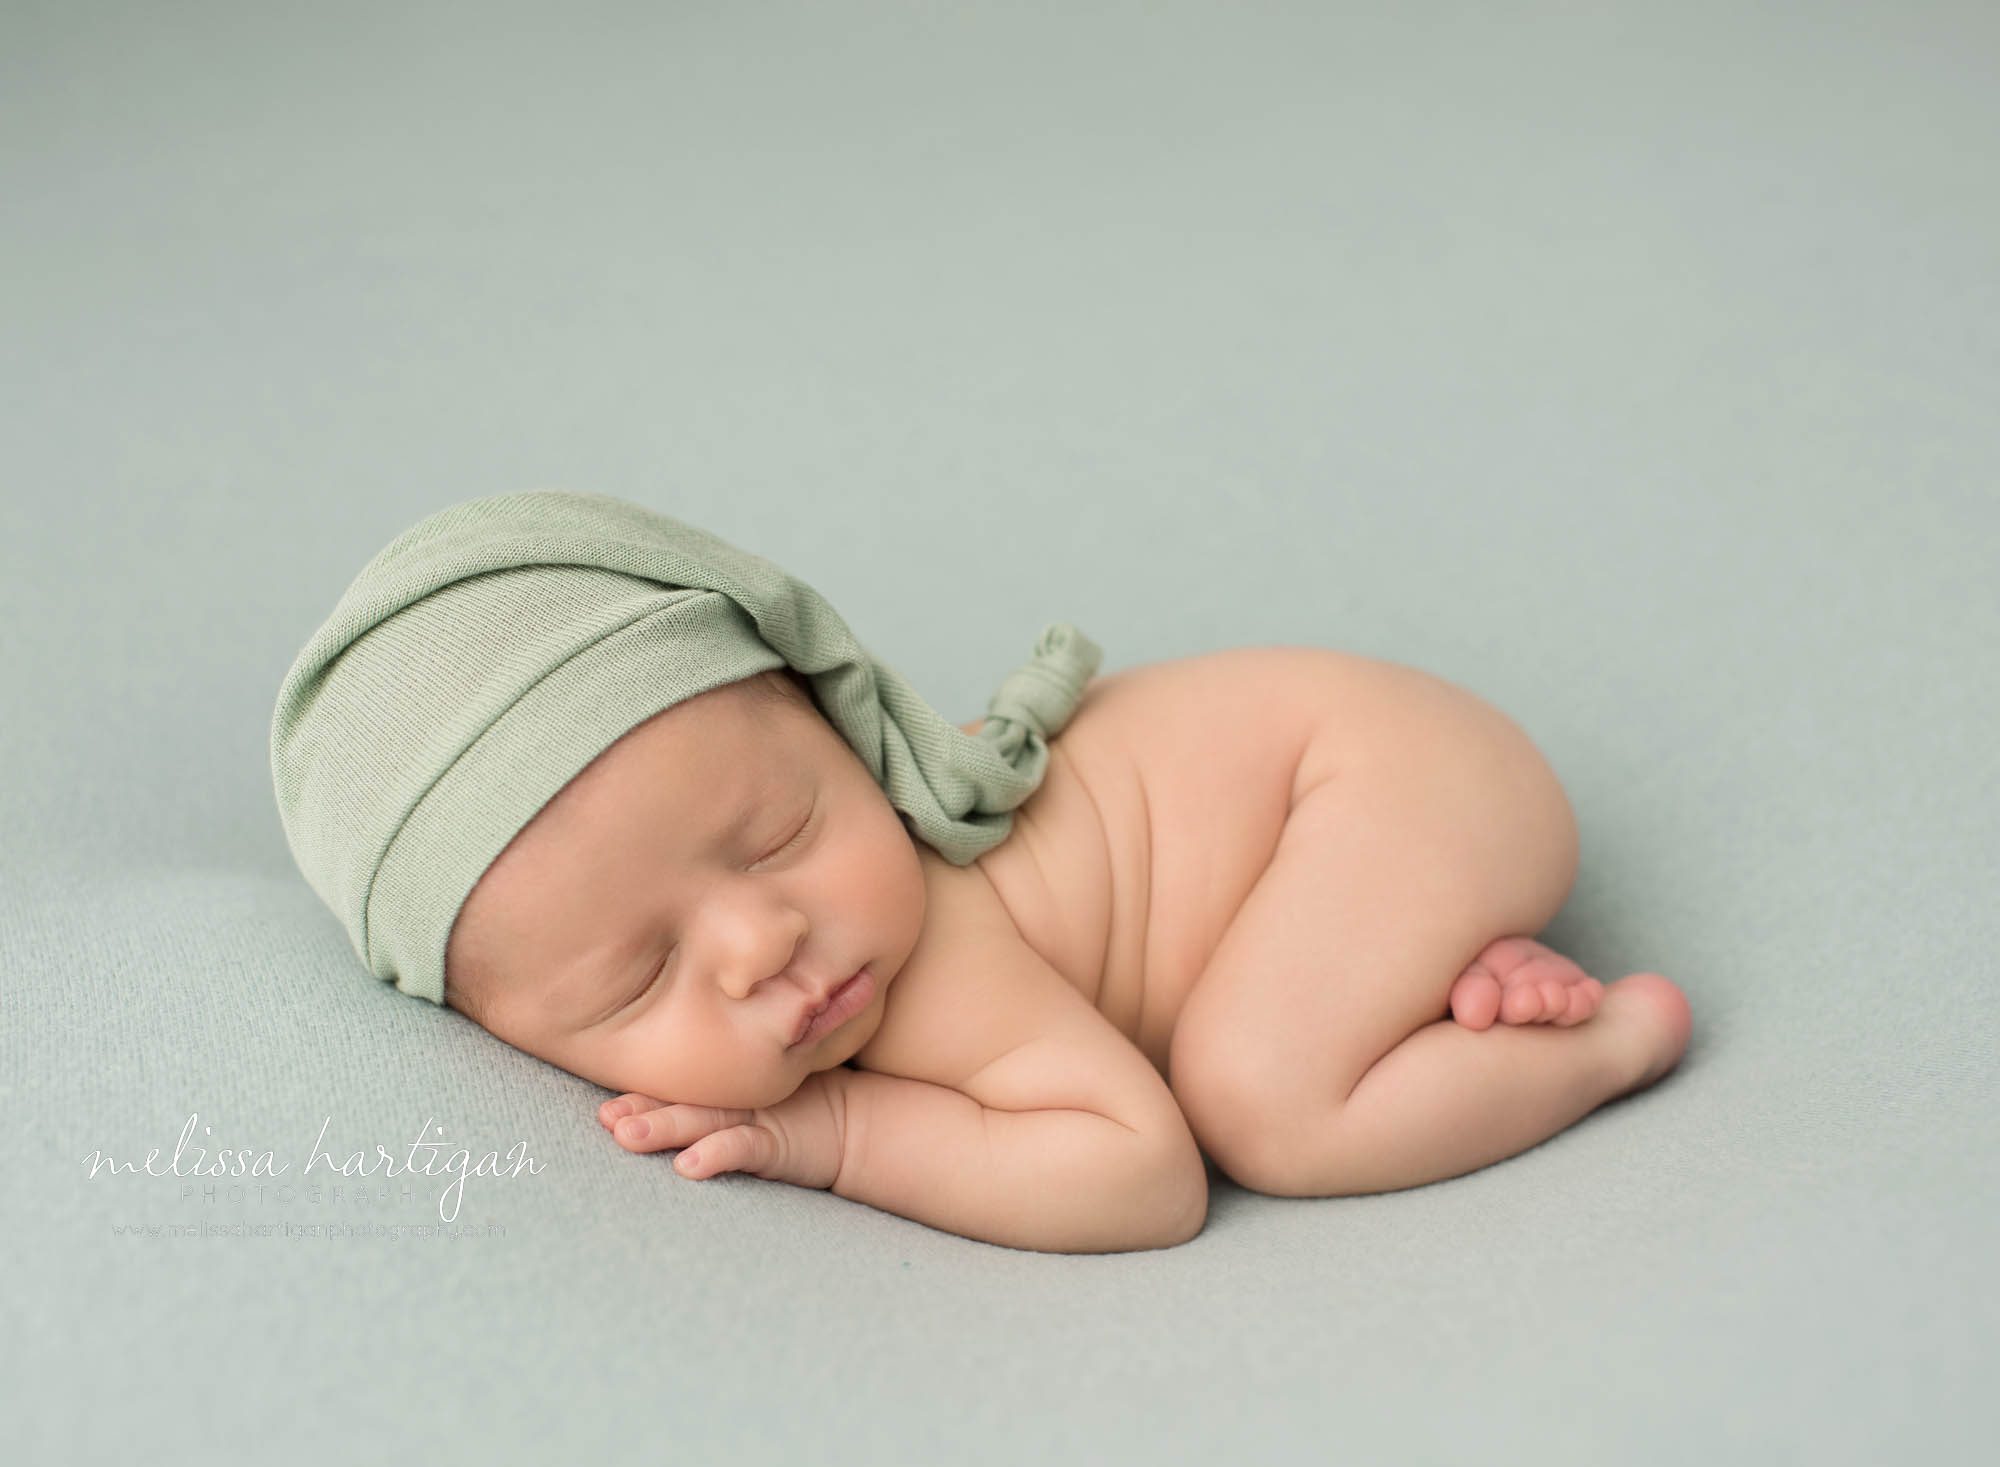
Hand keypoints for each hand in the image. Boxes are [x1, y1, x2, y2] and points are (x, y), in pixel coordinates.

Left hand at [597, 1070, 849, 1189]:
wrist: (853, 1127)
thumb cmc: (794, 1116)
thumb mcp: (748, 1109)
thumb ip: (708, 1106)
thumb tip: (654, 1120)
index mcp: (720, 1094)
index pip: (673, 1091)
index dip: (639, 1098)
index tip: (603, 1111)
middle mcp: (731, 1101)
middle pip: (679, 1103)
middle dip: (641, 1111)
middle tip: (606, 1119)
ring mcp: (755, 1118)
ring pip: (702, 1120)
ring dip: (664, 1127)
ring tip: (627, 1136)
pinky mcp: (778, 1142)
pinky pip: (743, 1147)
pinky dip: (716, 1154)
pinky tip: (688, 1166)